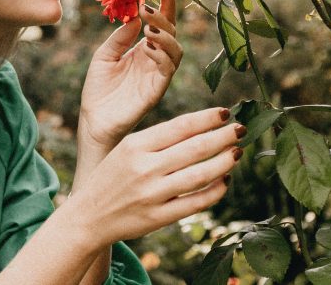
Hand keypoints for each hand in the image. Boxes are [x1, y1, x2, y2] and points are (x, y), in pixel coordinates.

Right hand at [70, 108, 241, 244]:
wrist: (89, 215)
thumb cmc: (111, 177)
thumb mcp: (126, 150)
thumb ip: (157, 141)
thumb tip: (200, 129)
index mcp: (135, 145)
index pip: (180, 127)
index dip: (207, 118)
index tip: (226, 113)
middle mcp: (144, 168)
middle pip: (195, 148)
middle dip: (223, 137)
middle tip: (242, 130)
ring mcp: (153, 194)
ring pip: (201, 175)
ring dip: (224, 162)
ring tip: (237, 153)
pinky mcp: (159, 217)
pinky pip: (196, 202)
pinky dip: (215, 191)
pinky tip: (225, 181)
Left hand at [79, 0, 182, 152]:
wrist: (93, 119)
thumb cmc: (99, 88)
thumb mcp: (105, 54)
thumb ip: (121, 36)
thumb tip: (136, 15)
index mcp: (143, 50)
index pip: (161, 24)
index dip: (166, 7)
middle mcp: (155, 61)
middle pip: (171, 34)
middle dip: (164, 18)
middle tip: (148, 7)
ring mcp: (158, 76)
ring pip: (176, 51)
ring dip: (165, 36)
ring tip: (149, 27)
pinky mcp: (156, 91)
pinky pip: (167, 70)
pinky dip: (162, 56)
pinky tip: (149, 47)